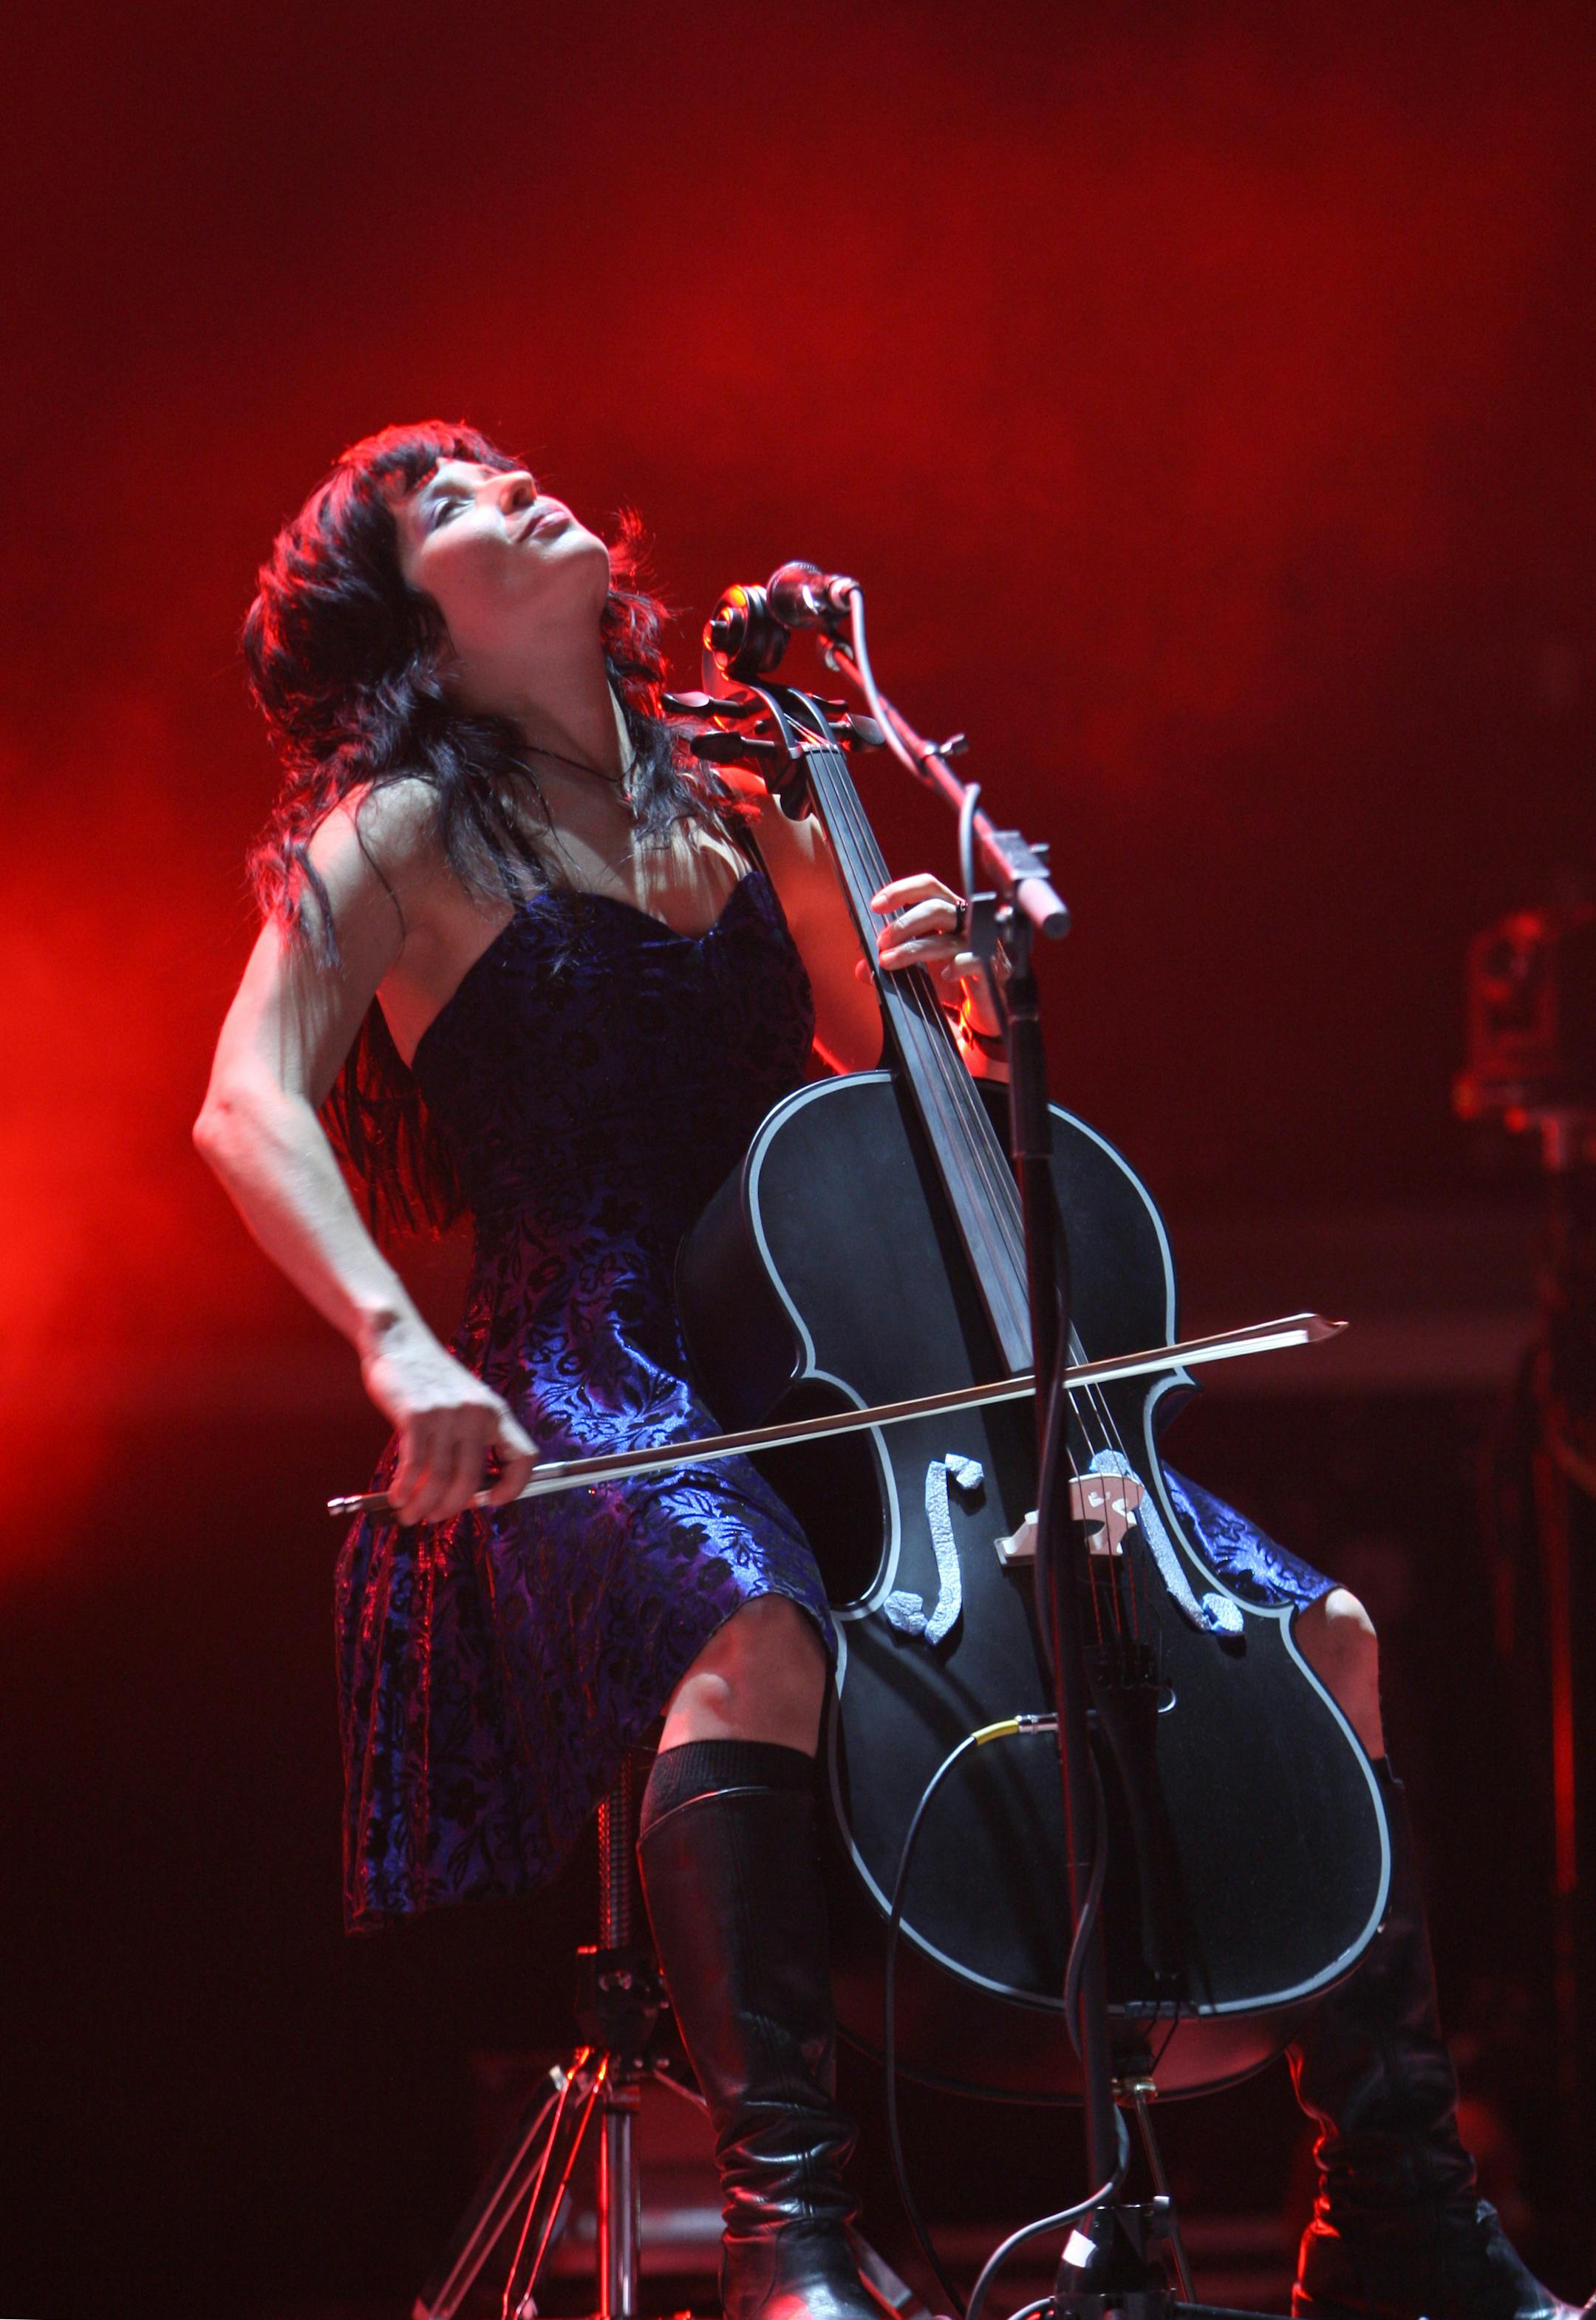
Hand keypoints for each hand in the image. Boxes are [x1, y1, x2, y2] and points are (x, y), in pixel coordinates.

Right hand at [359, 1311, 538, 1525]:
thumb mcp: (464, 1402)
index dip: (514, 1488)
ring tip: (409, 1514)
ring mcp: (448, 1414)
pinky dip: (404, 1489)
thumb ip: (469, 1438)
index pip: (524, 1458)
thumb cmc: (428, 1379)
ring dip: (422, 1504)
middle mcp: (478, 1414)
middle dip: (450, 1507)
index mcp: (496, 1412)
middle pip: (472, 1480)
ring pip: (439, 1479)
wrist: (398, 1340)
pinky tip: (397, 1497)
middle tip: (433, 1517)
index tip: (490, 1503)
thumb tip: (462, 1491)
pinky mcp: (417, 1416)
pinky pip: (414, 1467)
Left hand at [858, 873, 1004, 1035]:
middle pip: (936, 907)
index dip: (902, 890)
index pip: (929, 888)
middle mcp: (966, 924)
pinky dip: (956, 965)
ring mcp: (982, 944)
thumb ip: (893, 964)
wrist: (987, 1014)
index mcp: (950, 915)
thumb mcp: (919, 973)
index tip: (876, 905)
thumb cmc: (955, 986)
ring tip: (889, 962)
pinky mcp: (992, 968)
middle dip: (904, 924)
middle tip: (881, 942)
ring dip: (914, 948)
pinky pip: (974, 960)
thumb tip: (861, 968)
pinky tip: (944, 977)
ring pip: (948, 936)